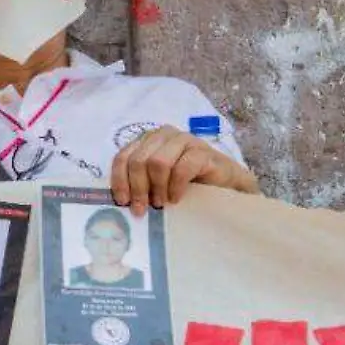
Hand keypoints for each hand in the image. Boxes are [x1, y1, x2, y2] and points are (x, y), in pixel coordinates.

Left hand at [109, 125, 258, 211]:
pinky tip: (177, 198)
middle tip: (142, 209)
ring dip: (157, 187)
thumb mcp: (156, 183)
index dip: (120, 181)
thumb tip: (121, 200)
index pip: (123, 157)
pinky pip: (182, 168)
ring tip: (162, 203)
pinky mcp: (202, 151)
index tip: (123, 202)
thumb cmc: (187, 184)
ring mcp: (184, 140)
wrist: (224, 185)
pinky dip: (176, 187)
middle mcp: (163, 135)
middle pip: (138, 161)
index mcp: (147, 141)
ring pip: (157, 162)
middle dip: (138, 188)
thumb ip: (139, 182)